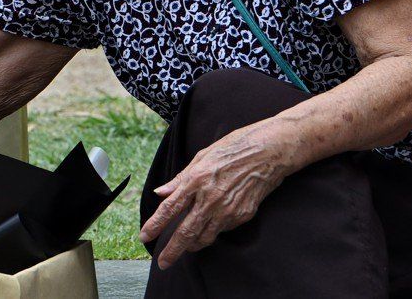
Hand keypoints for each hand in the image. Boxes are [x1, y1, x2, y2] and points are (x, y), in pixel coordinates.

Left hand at [139, 126, 289, 268]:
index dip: (155, 225)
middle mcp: (210, 199)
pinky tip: (211, 224)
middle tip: (163, 262)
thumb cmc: (232, 149)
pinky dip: (213, 230)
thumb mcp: (200, 158)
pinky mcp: (242, 215)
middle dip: (172, 250)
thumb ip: (179, 179)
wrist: (267, 152)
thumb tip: (160, 192)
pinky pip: (222, 229)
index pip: (169, 209)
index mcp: (195, 180)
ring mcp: (228, 209)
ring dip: (192, 245)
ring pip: (205, 236)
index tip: (144, 237)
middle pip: (186, 232)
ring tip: (185, 247)